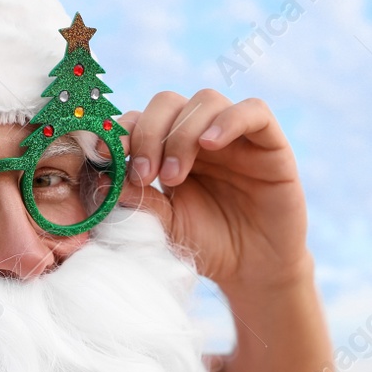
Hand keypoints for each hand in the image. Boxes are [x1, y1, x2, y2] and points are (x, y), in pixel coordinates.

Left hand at [115, 91, 309, 290]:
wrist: (254, 271)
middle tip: (143, 175)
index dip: (120, 133)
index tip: (108, 162)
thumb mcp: (165, 225)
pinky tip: (211, 144)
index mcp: (169, 148)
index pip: (140, 119)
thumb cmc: (208, 247)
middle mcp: (201, 134)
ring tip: (173, 177)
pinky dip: (229, 120)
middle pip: (168, 102)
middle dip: (148, 133)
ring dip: (182, 133)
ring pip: (205, 100)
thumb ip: (139, 200)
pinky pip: (254, 111)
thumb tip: (101, 178)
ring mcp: (236, 136)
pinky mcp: (270, 144)